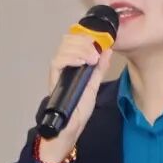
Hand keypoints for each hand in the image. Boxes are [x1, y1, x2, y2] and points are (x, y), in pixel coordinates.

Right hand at [38, 33, 113, 162]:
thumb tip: (108, 50)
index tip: (100, 40)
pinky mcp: (54, 78)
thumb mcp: (94, 86)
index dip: (86, 36)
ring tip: (92, 59)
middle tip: (96, 52)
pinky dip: (71, 58)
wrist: (70, 127)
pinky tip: (81, 62)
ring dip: (80, 49)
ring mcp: (58, 71)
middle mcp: (63, 65)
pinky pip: (58, 61)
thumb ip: (100, 69)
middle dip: (84, 41)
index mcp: (73, 64)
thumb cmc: (78, 109)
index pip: (74, 40)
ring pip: (63, 47)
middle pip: (68, 40)